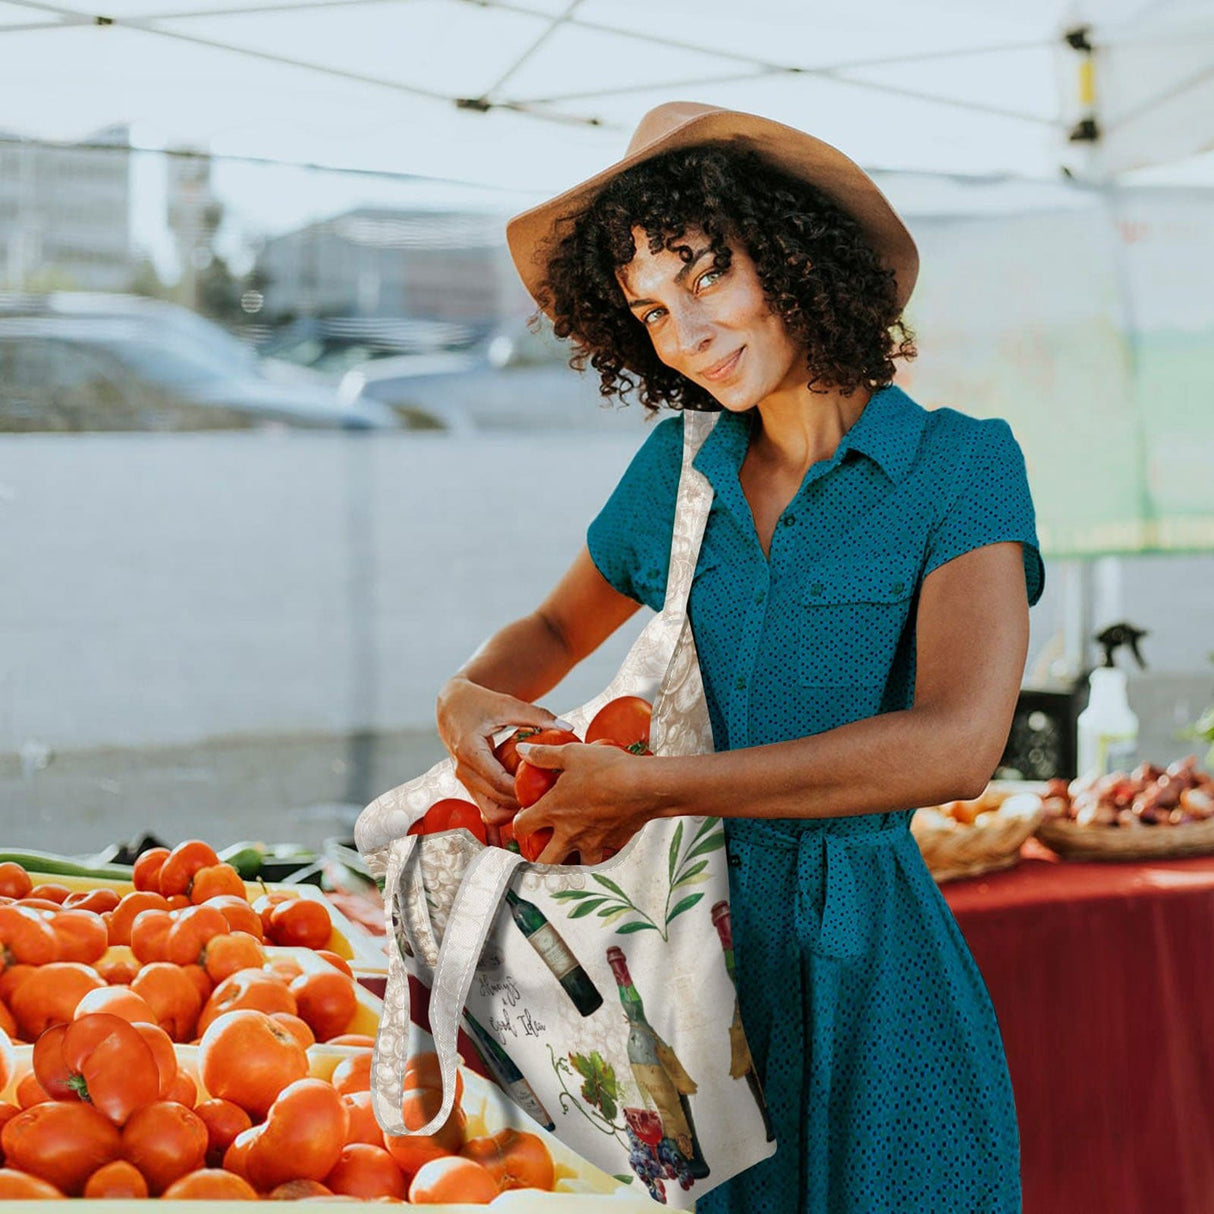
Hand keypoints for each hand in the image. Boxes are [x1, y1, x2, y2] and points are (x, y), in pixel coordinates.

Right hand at [435, 677, 574, 828]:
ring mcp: (464, 781)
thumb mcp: (507, 705)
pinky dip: (506, 805)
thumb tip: (568, 726)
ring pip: (490, 812)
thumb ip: (537, 716)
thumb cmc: (478, 702)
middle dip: (523, 802)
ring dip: (514, 809)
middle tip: (550, 796)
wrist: (452, 706)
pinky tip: (524, 794)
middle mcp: (463, 771)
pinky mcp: (469, 784)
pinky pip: (488, 806)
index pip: (498, 782)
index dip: (523, 789)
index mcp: (469, 751)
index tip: (547, 788)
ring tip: (537, 796)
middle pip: (496, 801)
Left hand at [511, 740, 658, 864]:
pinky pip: (601, 854)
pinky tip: (600, 836)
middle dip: (537, 858)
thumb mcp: (571, 754)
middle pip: (544, 861)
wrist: (645, 785)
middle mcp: (569, 832)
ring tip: (571, 848)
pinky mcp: (613, 844)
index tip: (522, 817)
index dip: (517, 823)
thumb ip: (544, 755)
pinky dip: (597, 849)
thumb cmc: (608, 768)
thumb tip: (522, 750)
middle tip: (540, 847)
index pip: (522, 827)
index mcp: (553, 810)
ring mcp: (592, 841)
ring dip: (570, 858)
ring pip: (575, 864)